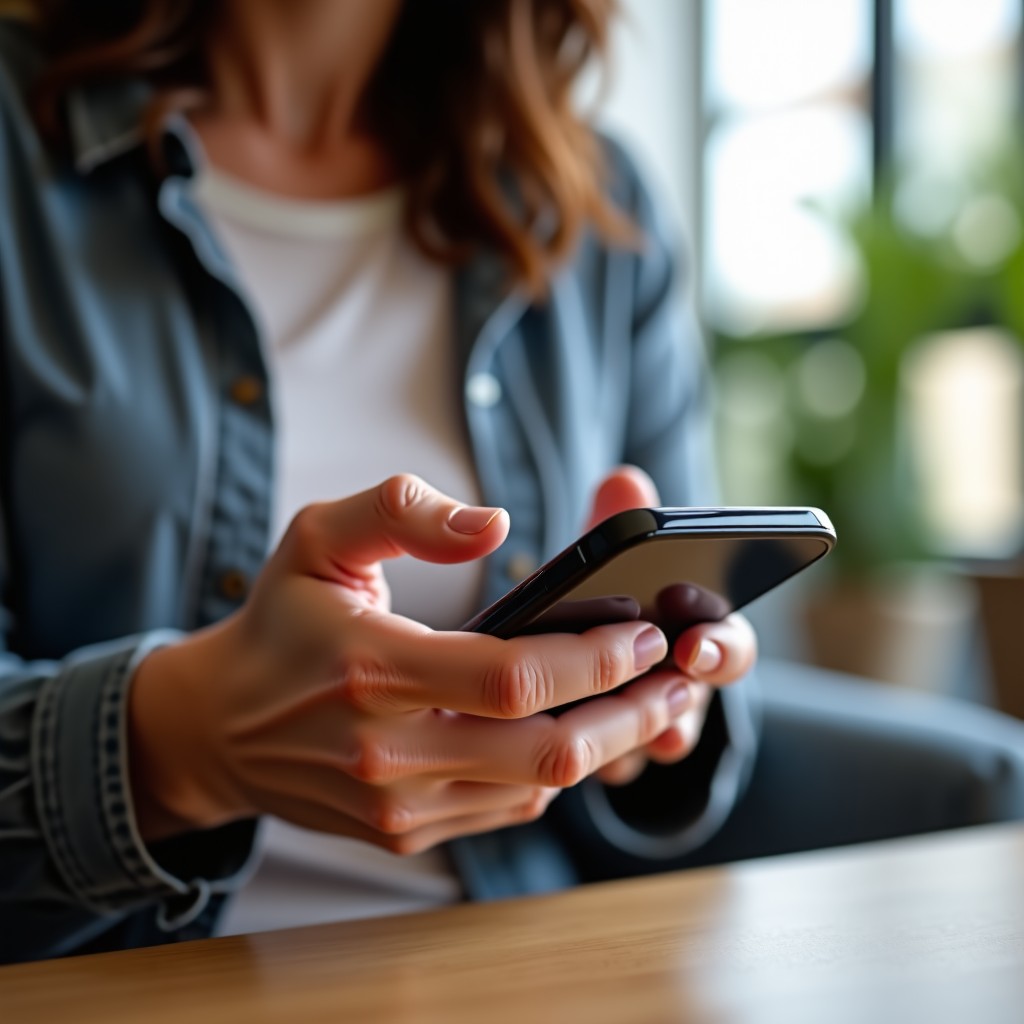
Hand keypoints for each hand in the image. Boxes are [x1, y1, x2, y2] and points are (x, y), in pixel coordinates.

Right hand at [128, 475, 690, 853]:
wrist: (220, 728)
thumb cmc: (281, 623)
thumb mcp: (318, 536)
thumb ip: (400, 510)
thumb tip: (494, 524)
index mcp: (371, 670)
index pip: (513, 678)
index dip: (596, 657)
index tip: (645, 630)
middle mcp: (387, 752)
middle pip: (545, 750)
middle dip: (631, 713)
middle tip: (678, 676)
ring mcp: (397, 804)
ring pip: (537, 789)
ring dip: (607, 748)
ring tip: (651, 703)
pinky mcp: (404, 831)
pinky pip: (509, 810)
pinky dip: (557, 774)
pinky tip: (583, 735)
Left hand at [584, 466, 757, 785]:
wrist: (574, 641)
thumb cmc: (608, 592)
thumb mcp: (613, 557)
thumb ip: (620, 522)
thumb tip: (623, 480)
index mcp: (697, 635)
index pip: (729, 646)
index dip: (720, 648)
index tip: (693, 643)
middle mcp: (681, 687)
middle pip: (695, 705)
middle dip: (679, 703)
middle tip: (639, 702)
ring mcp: (646, 724)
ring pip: (649, 742)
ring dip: (632, 735)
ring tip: (608, 727)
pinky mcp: (607, 753)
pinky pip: (608, 767)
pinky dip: (595, 757)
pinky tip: (569, 748)